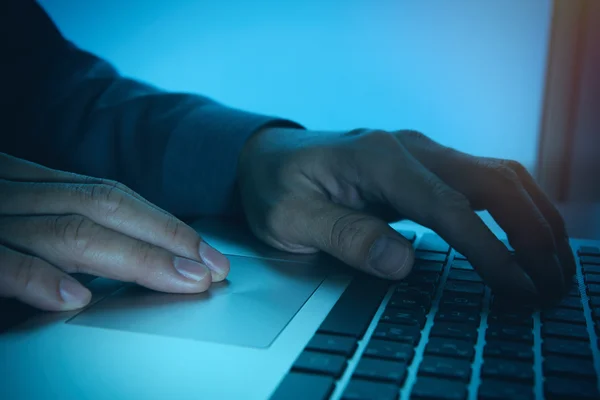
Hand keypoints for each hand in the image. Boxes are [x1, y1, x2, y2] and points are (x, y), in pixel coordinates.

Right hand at [0, 153, 228, 310]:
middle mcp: (15, 193)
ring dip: (134, 259)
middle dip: (166, 237)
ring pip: (71, 230)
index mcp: (31, 184)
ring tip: (180, 280)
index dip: (165, 224)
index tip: (206, 253)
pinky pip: (7, 261)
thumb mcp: (20, 226)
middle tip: (210, 267)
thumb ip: (65, 236)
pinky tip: (78, 298)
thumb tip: (132, 259)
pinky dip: (42, 279)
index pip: (111, 197)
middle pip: (104, 206)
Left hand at [238, 128, 574, 302]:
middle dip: (531, 231)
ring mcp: (420, 154)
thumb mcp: (290, 218)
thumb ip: (343, 236)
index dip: (487, 248)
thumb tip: (402, 261)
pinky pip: (483, 182)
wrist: (268, 158)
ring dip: (533, 218)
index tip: (516, 286)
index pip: (446, 206)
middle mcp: (407, 149)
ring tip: (554, 264)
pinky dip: (514, 210)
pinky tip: (528, 236)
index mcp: (374, 158)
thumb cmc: (275, 187)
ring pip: (497, 176)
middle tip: (552, 282)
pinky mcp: (424, 167)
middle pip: (491, 181)